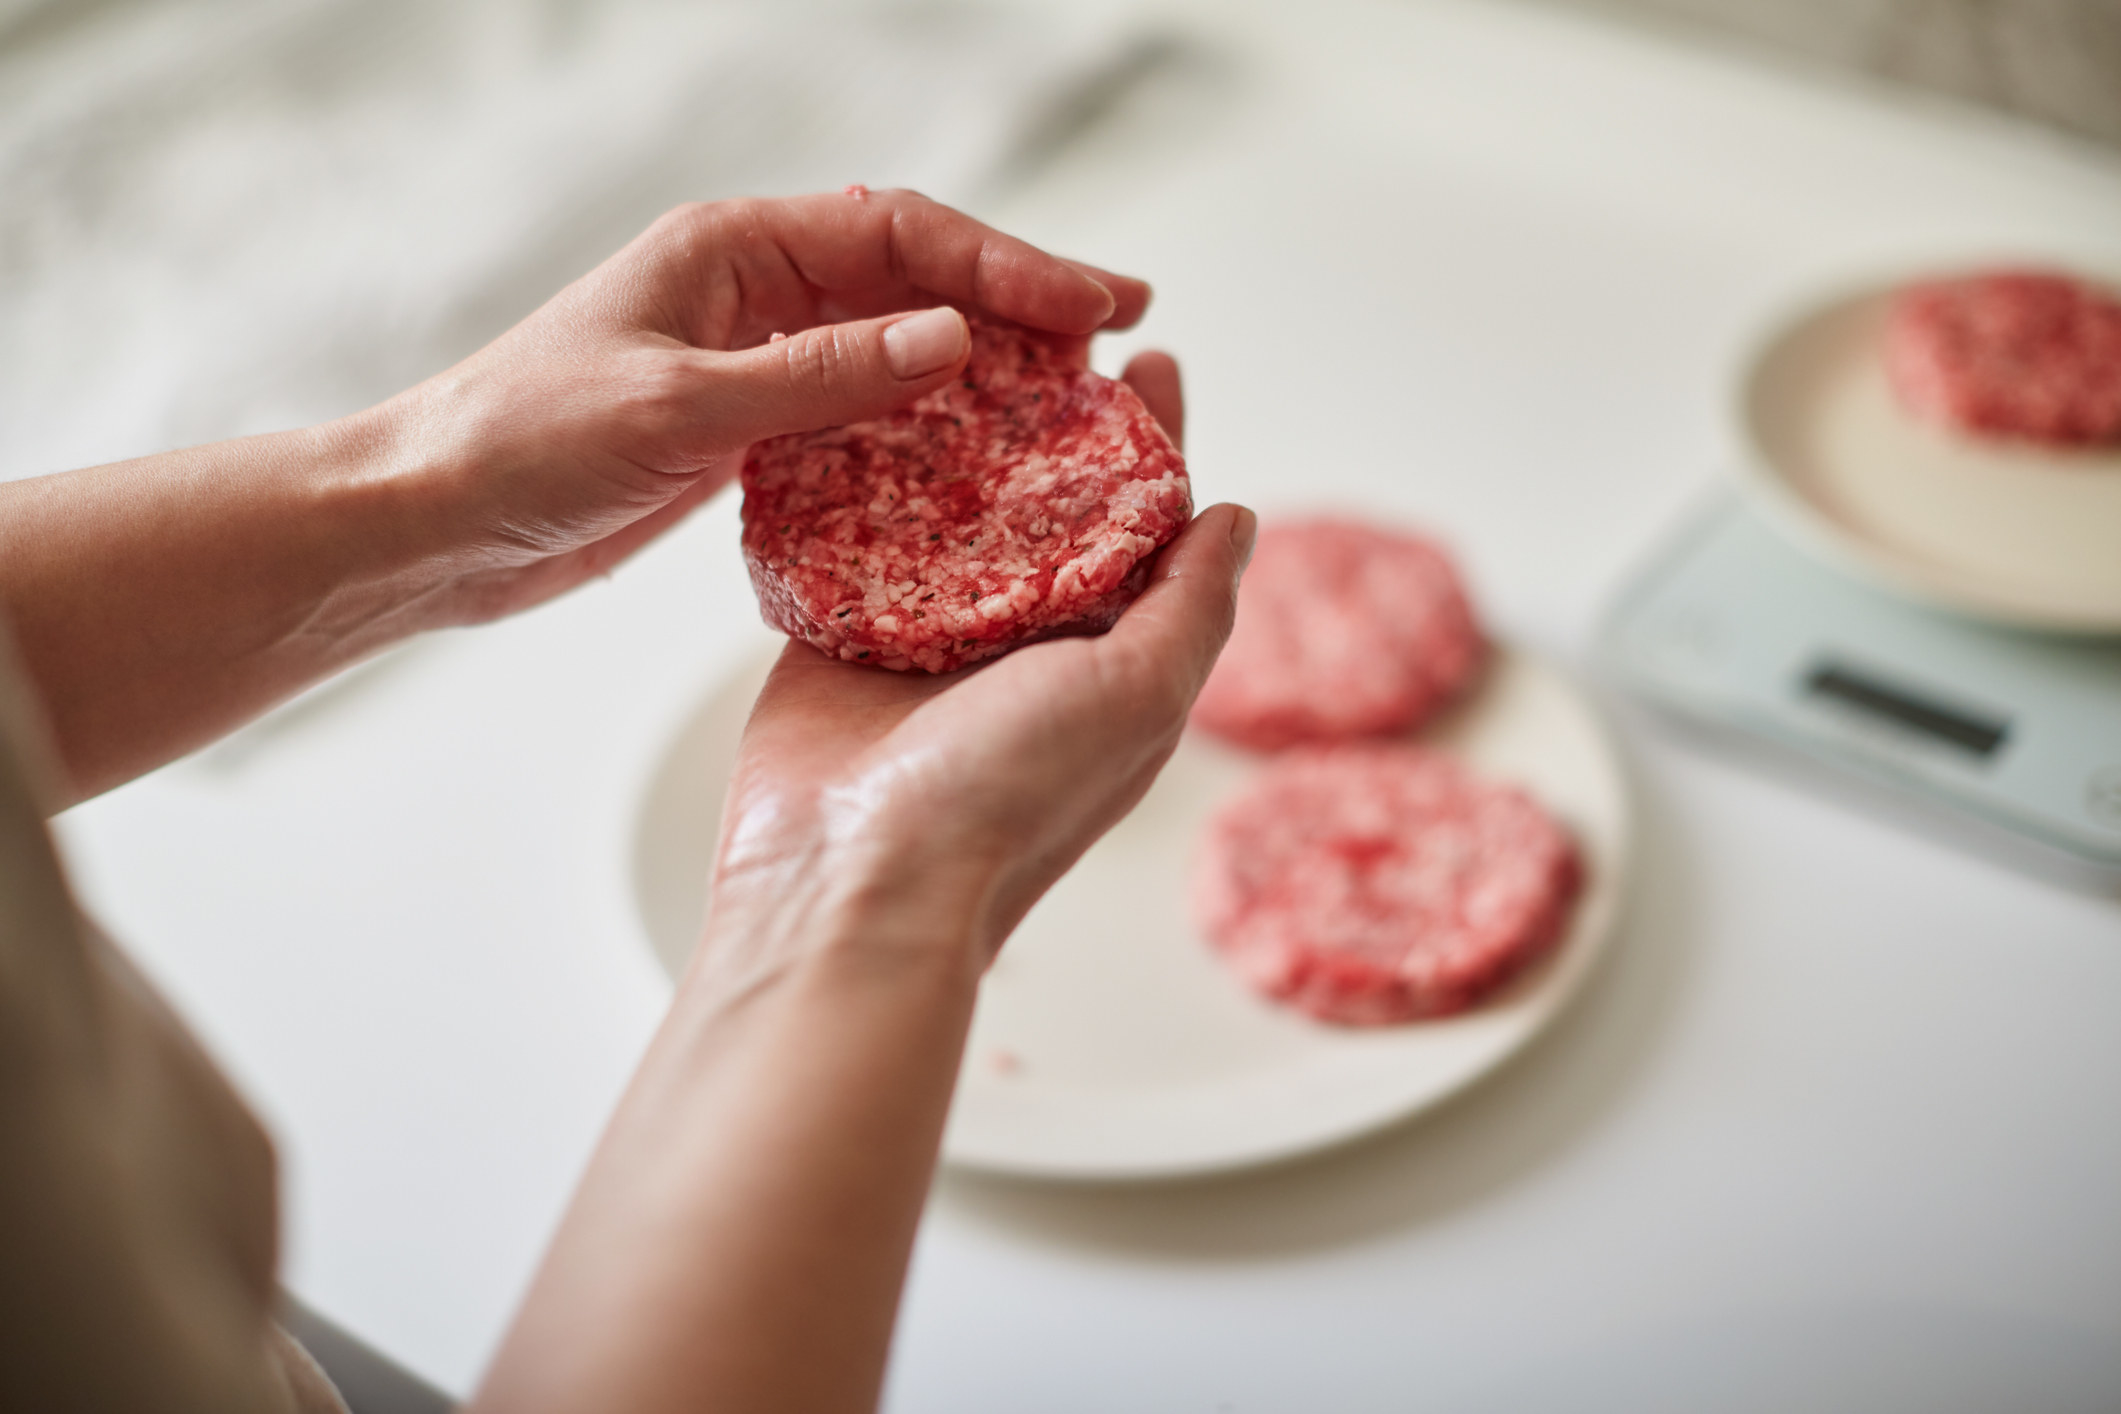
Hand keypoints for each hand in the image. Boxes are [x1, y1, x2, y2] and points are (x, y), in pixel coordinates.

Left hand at [380, 189, 1150, 622]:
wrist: (433, 520)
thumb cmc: (524, 444)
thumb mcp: (680, 407)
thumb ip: (819, 376)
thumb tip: (953, 342)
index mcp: (735, 248)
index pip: (903, 236)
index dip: (1009, 266)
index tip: (1096, 306)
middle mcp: (753, 290)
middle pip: (917, 278)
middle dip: (1021, 303)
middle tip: (1121, 336)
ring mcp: (753, 359)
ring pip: (898, 346)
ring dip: (986, 366)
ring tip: (1076, 397)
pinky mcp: (746, 430)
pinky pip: (861, 413)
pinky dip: (927, 428)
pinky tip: (981, 458)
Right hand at [692, 356, 1251, 992]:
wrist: (852, 880)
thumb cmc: (1009, 798)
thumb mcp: (1140, 695)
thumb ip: (1193, 603)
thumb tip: (1240, 517)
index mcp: (1110, 658)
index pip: (1147, 528)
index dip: (1155, 443)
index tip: (1155, 360)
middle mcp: (1027, 642)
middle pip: (1049, 502)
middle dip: (1055, 416)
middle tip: (1053, 326)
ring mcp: (931, 633)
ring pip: (955, 508)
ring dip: (963, 430)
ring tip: (968, 339)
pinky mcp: (843, 627)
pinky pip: (859, 532)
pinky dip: (869, 471)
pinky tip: (877, 396)